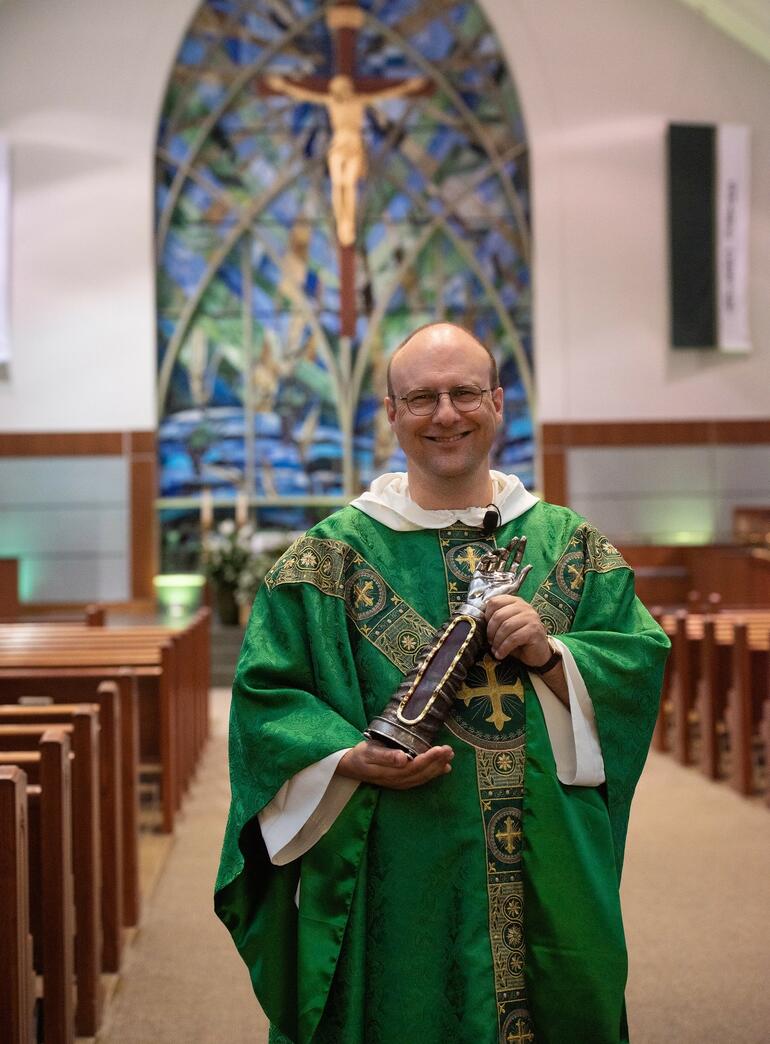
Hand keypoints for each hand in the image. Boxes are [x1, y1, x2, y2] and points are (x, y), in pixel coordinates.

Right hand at [336, 740, 453, 789]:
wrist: (350, 767)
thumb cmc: (360, 755)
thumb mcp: (369, 752)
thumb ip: (386, 756)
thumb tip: (403, 758)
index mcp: (392, 772)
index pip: (415, 766)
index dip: (429, 759)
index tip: (440, 749)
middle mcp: (399, 780)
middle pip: (422, 772)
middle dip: (437, 761)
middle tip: (450, 750)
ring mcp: (401, 783)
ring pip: (423, 777)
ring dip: (438, 767)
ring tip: (449, 757)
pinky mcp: (402, 782)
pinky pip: (420, 779)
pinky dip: (433, 774)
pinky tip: (443, 768)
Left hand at [485, 594, 549, 664]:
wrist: (538, 654)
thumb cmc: (519, 640)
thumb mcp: (506, 627)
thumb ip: (496, 620)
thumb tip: (479, 622)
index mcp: (515, 602)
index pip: (494, 602)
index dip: (487, 616)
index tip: (487, 629)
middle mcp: (524, 606)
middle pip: (499, 615)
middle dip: (491, 631)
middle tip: (490, 642)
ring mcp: (531, 617)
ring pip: (506, 626)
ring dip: (497, 641)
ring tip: (495, 650)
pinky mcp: (534, 630)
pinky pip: (514, 638)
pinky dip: (504, 648)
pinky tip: (501, 654)